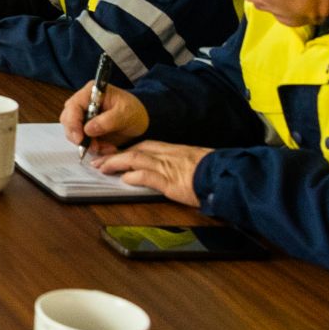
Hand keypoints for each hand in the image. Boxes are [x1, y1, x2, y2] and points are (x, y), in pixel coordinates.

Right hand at [59, 83, 150, 154]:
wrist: (141, 120)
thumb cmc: (134, 111)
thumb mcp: (125, 114)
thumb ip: (107, 121)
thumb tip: (87, 129)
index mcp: (91, 93)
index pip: (73, 107)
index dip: (73, 123)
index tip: (80, 139)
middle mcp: (83, 103)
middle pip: (68, 120)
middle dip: (78, 136)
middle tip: (93, 147)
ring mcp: (83, 117)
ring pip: (74, 133)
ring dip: (88, 144)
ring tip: (106, 148)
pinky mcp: (86, 129)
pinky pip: (83, 141)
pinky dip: (94, 147)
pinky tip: (107, 148)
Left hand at [96, 139, 210, 206]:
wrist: (229, 176)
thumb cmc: (215, 171)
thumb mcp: (195, 163)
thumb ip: (180, 164)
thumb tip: (172, 170)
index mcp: (175, 151)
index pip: (145, 146)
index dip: (127, 150)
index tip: (114, 153)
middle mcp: (169, 156)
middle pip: (136, 150)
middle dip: (115, 155)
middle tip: (100, 161)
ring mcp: (170, 168)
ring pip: (136, 159)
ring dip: (116, 163)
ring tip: (102, 168)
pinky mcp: (172, 183)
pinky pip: (149, 176)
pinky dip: (135, 177)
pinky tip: (125, 179)